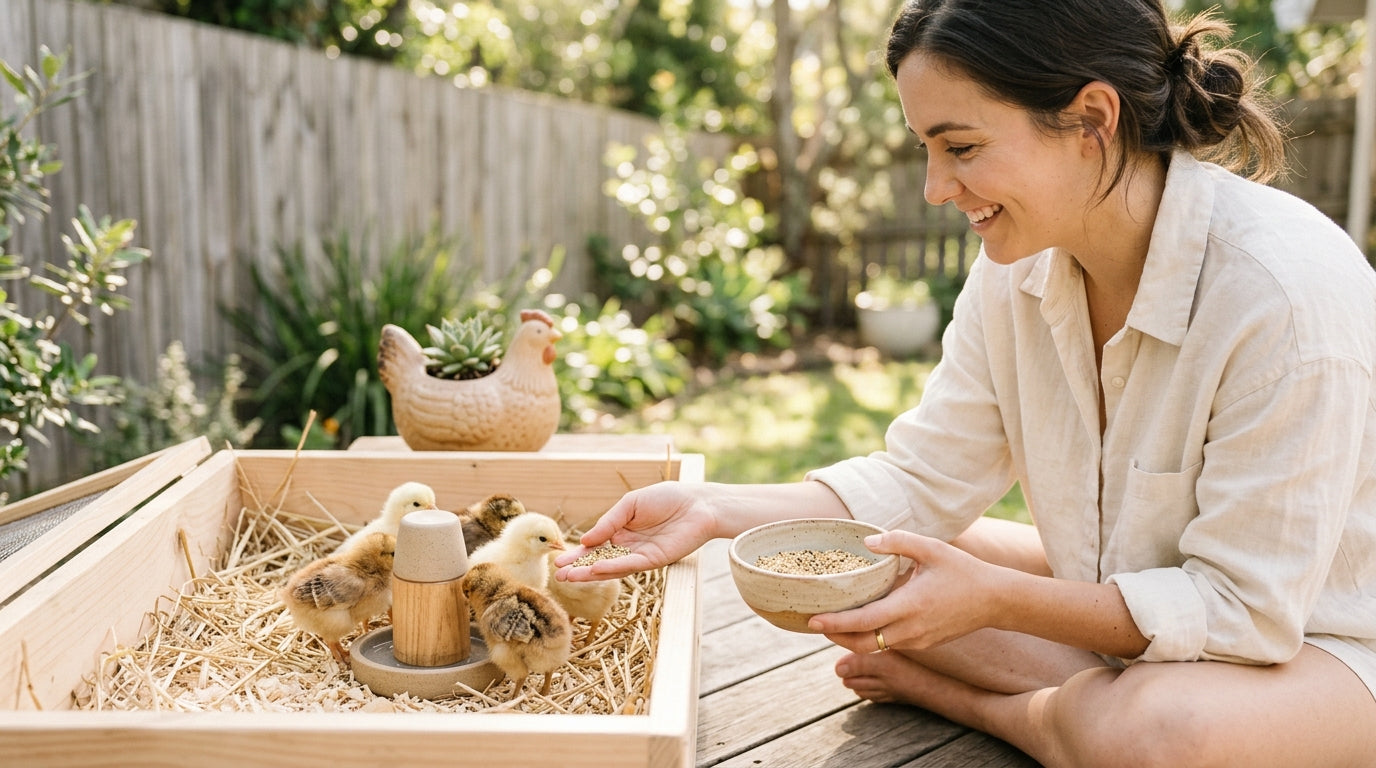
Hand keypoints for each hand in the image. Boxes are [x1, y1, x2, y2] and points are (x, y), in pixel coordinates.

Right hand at [553, 481, 716, 581]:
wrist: (699, 505)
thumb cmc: (667, 498)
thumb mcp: (631, 504)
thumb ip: (609, 522)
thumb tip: (586, 540)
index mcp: (620, 530)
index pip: (594, 545)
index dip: (577, 553)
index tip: (558, 559)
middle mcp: (628, 546)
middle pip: (598, 560)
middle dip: (578, 568)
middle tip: (558, 575)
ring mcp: (640, 555)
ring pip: (611, 567)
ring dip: (590, 573)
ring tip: (570, 577)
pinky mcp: (653, 561)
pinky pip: (629, 566)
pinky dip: (612, 568)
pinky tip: (596, 569)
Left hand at [811, 530, 1002, 653]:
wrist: (995, 600)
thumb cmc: (963, 570)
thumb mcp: (931, 548)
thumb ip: (898, 541)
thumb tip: (867, 541)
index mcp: (910, 606)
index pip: (863, 622)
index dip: (835, 623)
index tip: (812, 619)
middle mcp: (910, 629)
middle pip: (861, 643)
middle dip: (834, 636)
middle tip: (813, 622)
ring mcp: (917, 640)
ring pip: (874, 647)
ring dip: (850, 639)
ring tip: (831, 622)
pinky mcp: (923, 643)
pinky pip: (889, 644)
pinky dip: (869, 637)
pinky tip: (861, 622)